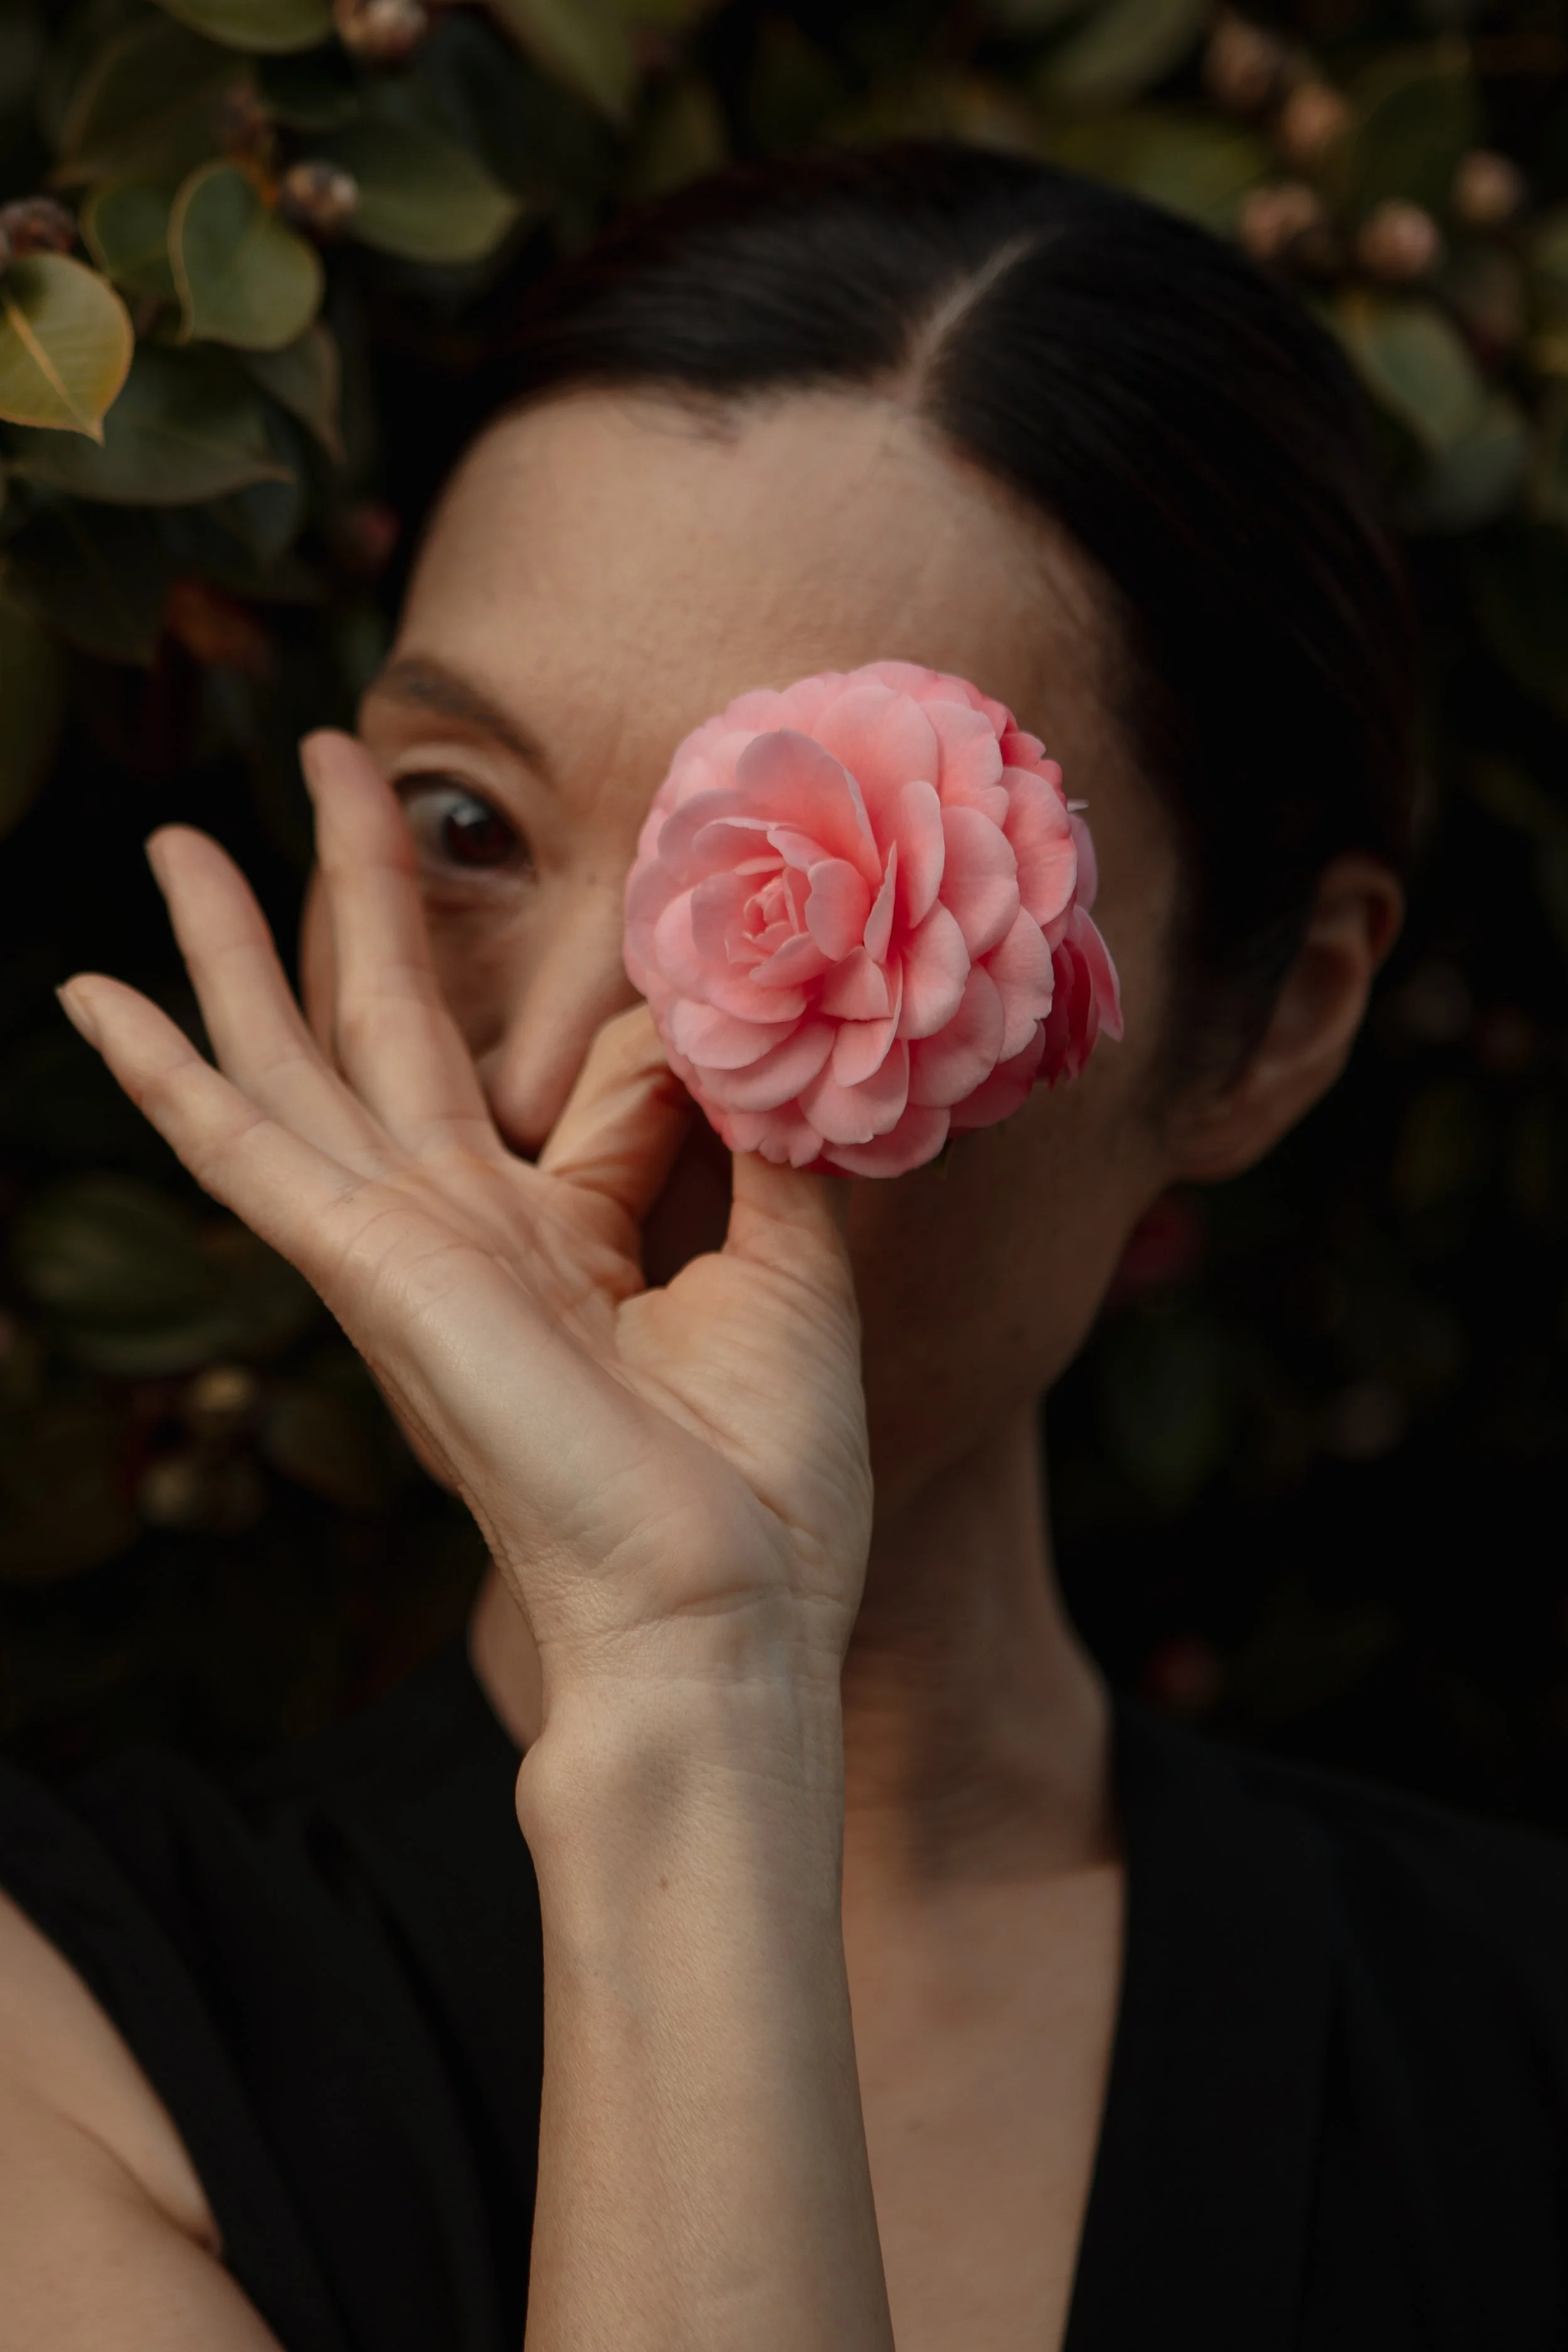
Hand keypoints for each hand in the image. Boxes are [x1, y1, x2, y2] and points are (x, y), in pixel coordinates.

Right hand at [58, 733, 871, 1709]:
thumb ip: (762, 1141)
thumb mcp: (788, 1267)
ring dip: (238, 948)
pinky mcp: (367, 1271)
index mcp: (569, 1246)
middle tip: (332, 760)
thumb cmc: (760, 1475)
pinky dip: (169, 1074)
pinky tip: (97, 998)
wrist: (719, 1611)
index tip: (702, 929)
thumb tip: (766, 1023)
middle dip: (358, 894)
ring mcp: (406, 1253)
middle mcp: (470, 1237)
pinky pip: (245, 1151)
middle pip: (389, 1028)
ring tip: (177, 843)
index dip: (636, 1014)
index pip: (576, 1087)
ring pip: (296, 1063)